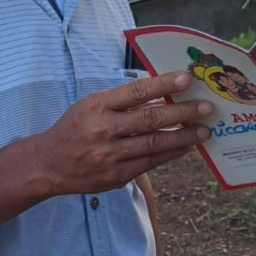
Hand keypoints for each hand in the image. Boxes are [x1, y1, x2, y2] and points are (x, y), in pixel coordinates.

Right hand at [32, 72, 211, 194]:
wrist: (48, 164)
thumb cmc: (76, 127)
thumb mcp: (93, 105)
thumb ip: (125, 101)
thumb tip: (164, 95)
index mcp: (97, 105)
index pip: (136, 92)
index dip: (164, 84)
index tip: (187, 78)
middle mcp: (103, 130)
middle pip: (150, 119)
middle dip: (183, 113)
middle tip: (207, 108)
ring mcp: (109, 156)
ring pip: (154, 145)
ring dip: (183, 137)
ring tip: (204, 131)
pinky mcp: (115, 177)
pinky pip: (149, 164)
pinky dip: (170, 154)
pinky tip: (186, 147)